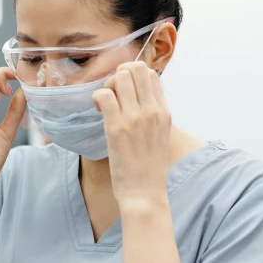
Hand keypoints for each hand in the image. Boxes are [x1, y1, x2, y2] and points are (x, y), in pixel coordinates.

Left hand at [92, 62, 171, 207]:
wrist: (145, 193)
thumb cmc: (149, 170)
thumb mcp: (160, 137)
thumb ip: (153, 117)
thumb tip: (139, 101)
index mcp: (164, 112)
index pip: (151, 74)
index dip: (133, 77)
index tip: (124, 94)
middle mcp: (152, 111)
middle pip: (136, 69)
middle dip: (119, 75)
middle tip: (112, 95)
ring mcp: (135, 118)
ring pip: (120, 77)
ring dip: (107, 85)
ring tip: (105, 103)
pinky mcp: (116, 128)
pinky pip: (104, 95)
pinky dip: (97, 97)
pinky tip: (98, 110)